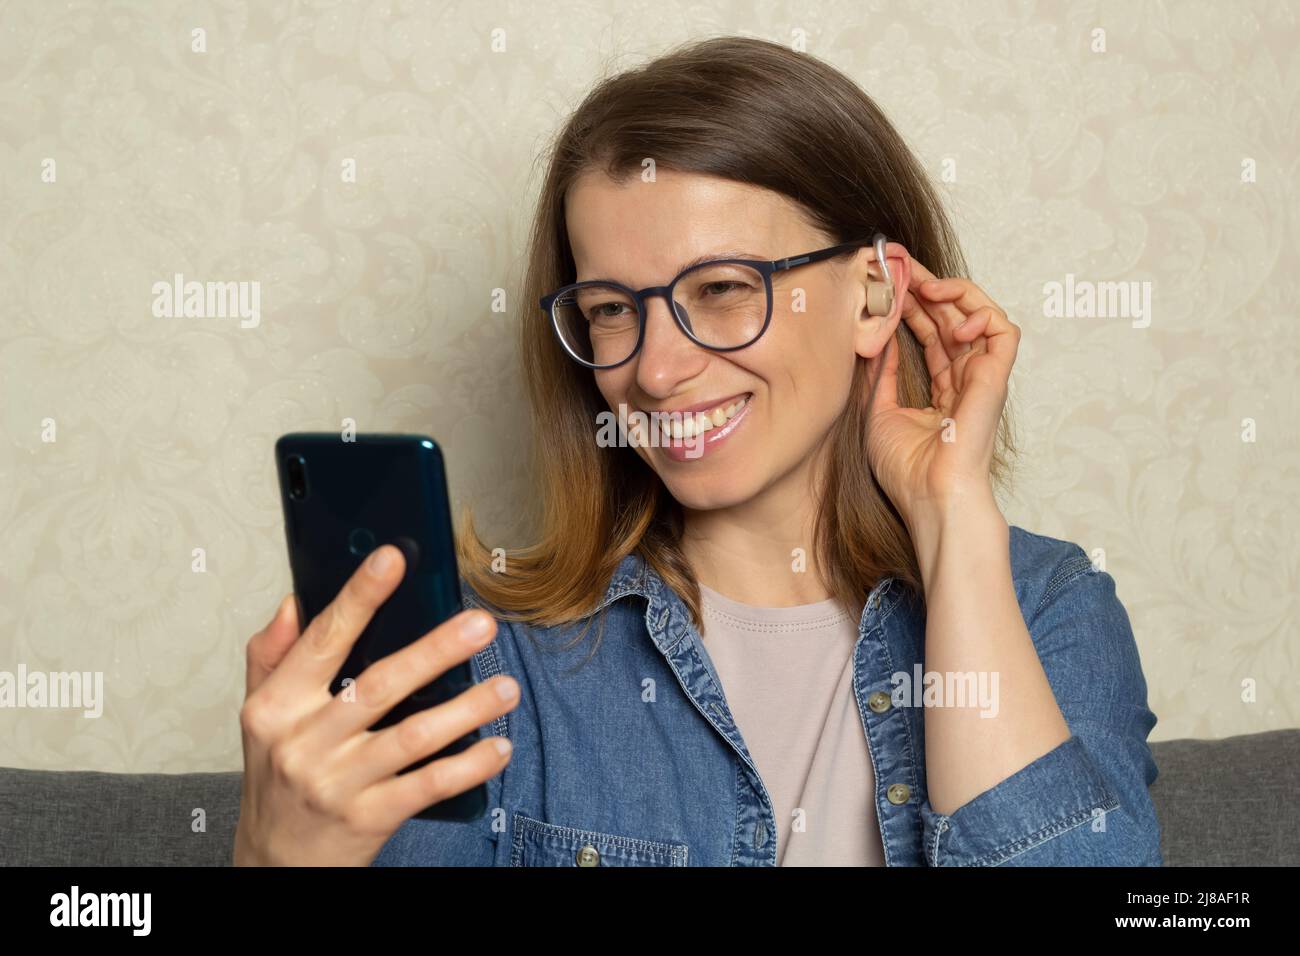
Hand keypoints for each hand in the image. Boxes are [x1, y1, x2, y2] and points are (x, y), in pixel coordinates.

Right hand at [233, 545, 517, 865]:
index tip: (394, 559)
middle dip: (435, 651)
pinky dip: (468, 766)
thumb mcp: (259, 717)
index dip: (360, 597)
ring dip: (467, 710)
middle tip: (481, 625)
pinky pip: (428, 786)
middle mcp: (304, 742)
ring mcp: (338, 783)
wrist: (274, 865)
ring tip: (507, 686)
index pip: (323, 640)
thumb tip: (294, 601)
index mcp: (276, 706)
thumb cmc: (276, 779)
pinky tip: (498, 747)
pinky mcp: (369, 819)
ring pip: (412, 737)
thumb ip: (272, 656)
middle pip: (379, 686)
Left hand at [865, 256, 1019, 528]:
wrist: (929, 496)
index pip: (934, 335)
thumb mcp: (879, 412)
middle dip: (930, 288)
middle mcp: (966, 380)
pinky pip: (1003, 332)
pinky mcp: (996, 378)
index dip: (915, 306)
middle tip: (904, 266)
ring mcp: (982, 378)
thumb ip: (881, 375)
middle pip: (955, 319)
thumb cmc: (907, 469)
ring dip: (955, 293)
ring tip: (925, 285)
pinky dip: (982, 314)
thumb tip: (877, 340)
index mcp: (944, 390)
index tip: (892, 284)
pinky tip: (953, 318)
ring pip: (981, 316)